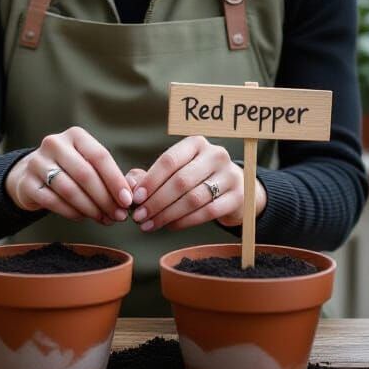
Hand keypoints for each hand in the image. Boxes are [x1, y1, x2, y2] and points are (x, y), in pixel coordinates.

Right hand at [5, 126, 132, 224]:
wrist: (33, 175)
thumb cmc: (70, 170)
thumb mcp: (88, 164)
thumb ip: (109, 176)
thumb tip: (131, 195)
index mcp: (75, 135)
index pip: (100, 156)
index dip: (116, 180)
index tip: (127, 200)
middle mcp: (55, 144)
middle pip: (85, 174)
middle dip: (105, 199)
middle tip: (118, 215)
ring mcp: (37, 162)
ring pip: (70, 190)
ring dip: (91, 209)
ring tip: (103, 219)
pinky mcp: (27, 183)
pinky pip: (54, 202)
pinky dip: (72, 212)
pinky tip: (83, 217)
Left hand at [124, 135, 267, 232]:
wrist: (236, 187)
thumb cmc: (197, 177)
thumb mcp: (176, 170)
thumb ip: (150, 175)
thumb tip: (129, 183)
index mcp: (197, 143)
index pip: (169, 160)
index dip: (150, 180)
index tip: (135, 197)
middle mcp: (215, 155)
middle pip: (180, 181)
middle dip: (156, 201)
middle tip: (139, 217)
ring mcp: (230, 175)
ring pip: (193, 198)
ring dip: (167, 214)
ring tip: (150, 224)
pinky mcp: (238, 196)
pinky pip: (207, 212)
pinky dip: (185, 221)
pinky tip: (170, 226)